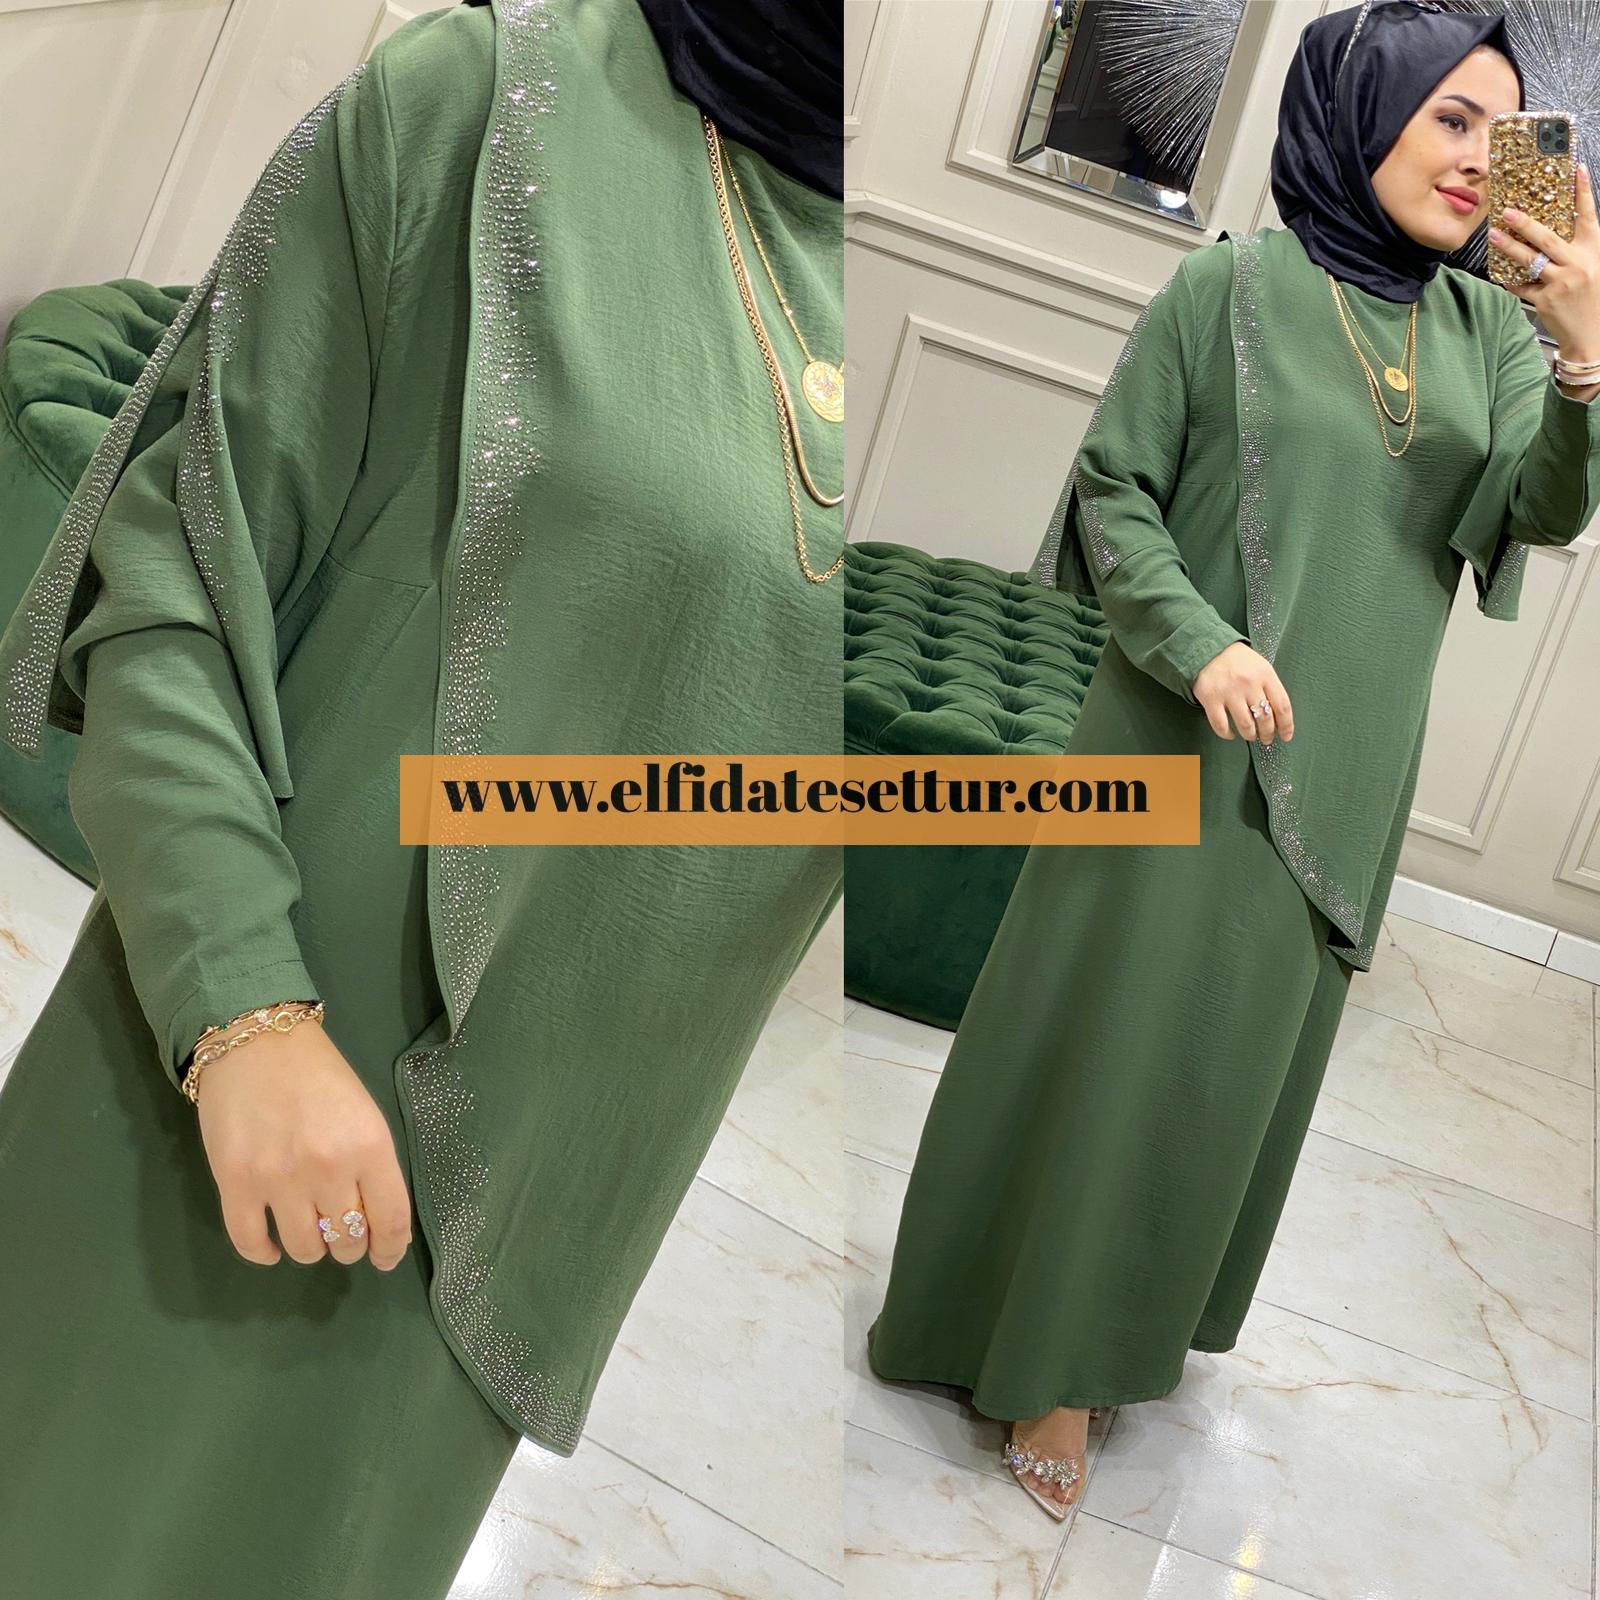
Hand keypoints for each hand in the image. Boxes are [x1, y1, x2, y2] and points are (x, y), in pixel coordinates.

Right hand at [192, 1020, 413, 1271]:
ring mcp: (279, 1179)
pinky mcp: (235, 1183)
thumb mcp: (364, 1113)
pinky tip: (273, 1246)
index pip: (390, 1221)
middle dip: (350, 1245)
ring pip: (304, 1248)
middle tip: (343, 1235)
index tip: (384, 1256)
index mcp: (370, 1146)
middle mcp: (328, 1168)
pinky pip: (250, 1242)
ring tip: (310, 1233)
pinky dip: (265, 1253)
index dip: (390, 1248)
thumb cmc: (319, 1074)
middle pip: (347, 1239)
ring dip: (311, 1249)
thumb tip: (375, 1220)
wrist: (256, 1041)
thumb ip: (373, 1165)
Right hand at [1191, 640, 1293, 743]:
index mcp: (1265, 675)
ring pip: (1246, 725)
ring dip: (1250, 735)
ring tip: (1250, 736)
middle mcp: (1249, 684)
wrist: (1208, 648)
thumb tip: (1278, 716)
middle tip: (1267, 738)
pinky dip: (1227, 734)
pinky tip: (1231, 734)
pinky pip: (1221, 725)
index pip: (1282, 706)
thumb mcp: (1261, 666)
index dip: (1287, 725)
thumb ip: (1270, 687)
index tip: (1286, 736)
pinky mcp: (1210, 699)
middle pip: (1265, 718)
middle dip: (1268, 733)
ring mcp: (1229, 692)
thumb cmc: (1237, 660)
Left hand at [1488, 162, 1599, 362]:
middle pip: (1548, 238)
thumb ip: (1579, 251)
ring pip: (1530, 260)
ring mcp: (1560, 283)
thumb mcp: (1595, 268)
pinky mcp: (1545, 301)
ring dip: (1509, 247)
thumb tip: (1554, 234)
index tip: (1578, 171)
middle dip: (1526, 224)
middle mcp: (1578, 265)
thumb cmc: (1594, 300)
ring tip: (1494, 236)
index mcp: (1594, 252)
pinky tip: (1501, 273)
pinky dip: (1511, 280)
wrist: (1592, 336)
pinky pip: (1522, 286)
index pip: (1589, 217)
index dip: (1583, 193)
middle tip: (1508, 212)